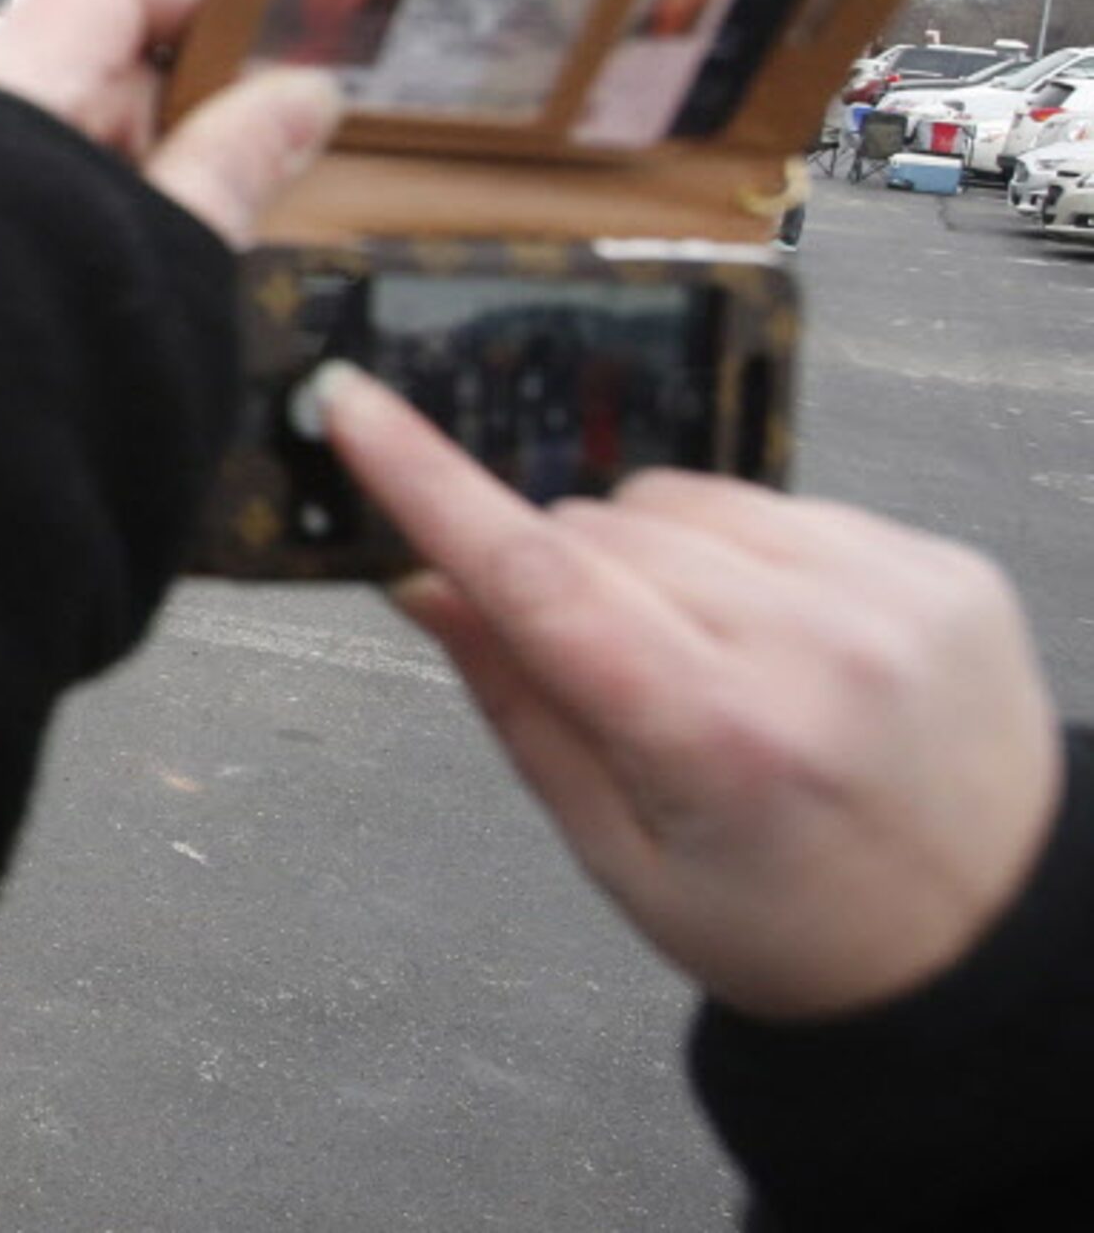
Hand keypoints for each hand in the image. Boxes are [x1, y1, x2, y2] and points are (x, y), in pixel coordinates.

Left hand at [0, 0, 341, 248]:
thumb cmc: (8, 337)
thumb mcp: (163, 248)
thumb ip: (232, 165)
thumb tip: (304, 95)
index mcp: (17, 86)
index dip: (198, 1)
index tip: (266, 57)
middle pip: (101, 59)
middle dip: (183, 111)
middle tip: (241, 179)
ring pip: (72, 130)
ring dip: (144, 171)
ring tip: (181, 245)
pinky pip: (38, 183)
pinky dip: (93, 209)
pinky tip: (127, 267)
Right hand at [318, 364, 1064, 1020]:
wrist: (993, 940)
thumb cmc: (797, 925)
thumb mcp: (623, 857)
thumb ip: (519, 707)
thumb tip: (423, 582)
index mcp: (719, 738)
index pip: (536, 578)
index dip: (429, 485)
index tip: (354, 407)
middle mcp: (813, 647)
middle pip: (595, 531)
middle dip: (562, 583)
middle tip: (608, 679)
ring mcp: (888, 594)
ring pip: (676, 500)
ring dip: (652, 558)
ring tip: (705, 658)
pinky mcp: (935, 563)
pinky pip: (774, 504)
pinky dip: (742, 556)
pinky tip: (778, 640)